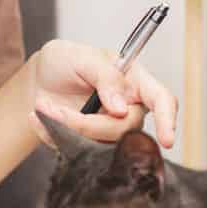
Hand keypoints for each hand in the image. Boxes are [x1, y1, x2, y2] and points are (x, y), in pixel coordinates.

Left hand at [27, 39, 177, 149]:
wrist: (39, 78)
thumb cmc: (65, 61)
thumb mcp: (80, 56)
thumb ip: (104, 76)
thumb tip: (121, 107)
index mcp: (134, 81)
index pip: (161, 100)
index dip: (167, 120)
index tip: (167, 140)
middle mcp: (127, 108)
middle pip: (125, 129)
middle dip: (88, 124)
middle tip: (55, 109)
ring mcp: (109, 129)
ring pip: (101, 145)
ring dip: (66, 129)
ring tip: (43, 106)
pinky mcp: (90, 144)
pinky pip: (77, 151)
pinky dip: (53, 135)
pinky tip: (40, 117)